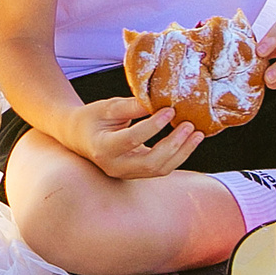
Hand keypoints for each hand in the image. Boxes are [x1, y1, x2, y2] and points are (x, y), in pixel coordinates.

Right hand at [71, 93, 201, 179]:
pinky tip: (189, 140)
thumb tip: (158, 101)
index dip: (153, 126)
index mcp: (103, 147)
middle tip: (189, 125)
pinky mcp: (136, 173)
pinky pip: (161, 168)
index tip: (169, 110)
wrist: (79, 136)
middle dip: (174, 145)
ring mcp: (126, 173)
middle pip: (151, 163)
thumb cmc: (92, 118)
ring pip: (160, 169)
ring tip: (196, 133)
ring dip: (181, 152)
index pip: (132, 139)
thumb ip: (131, 106)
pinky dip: (177, 155)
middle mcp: (115, 166)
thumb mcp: (107, 107)